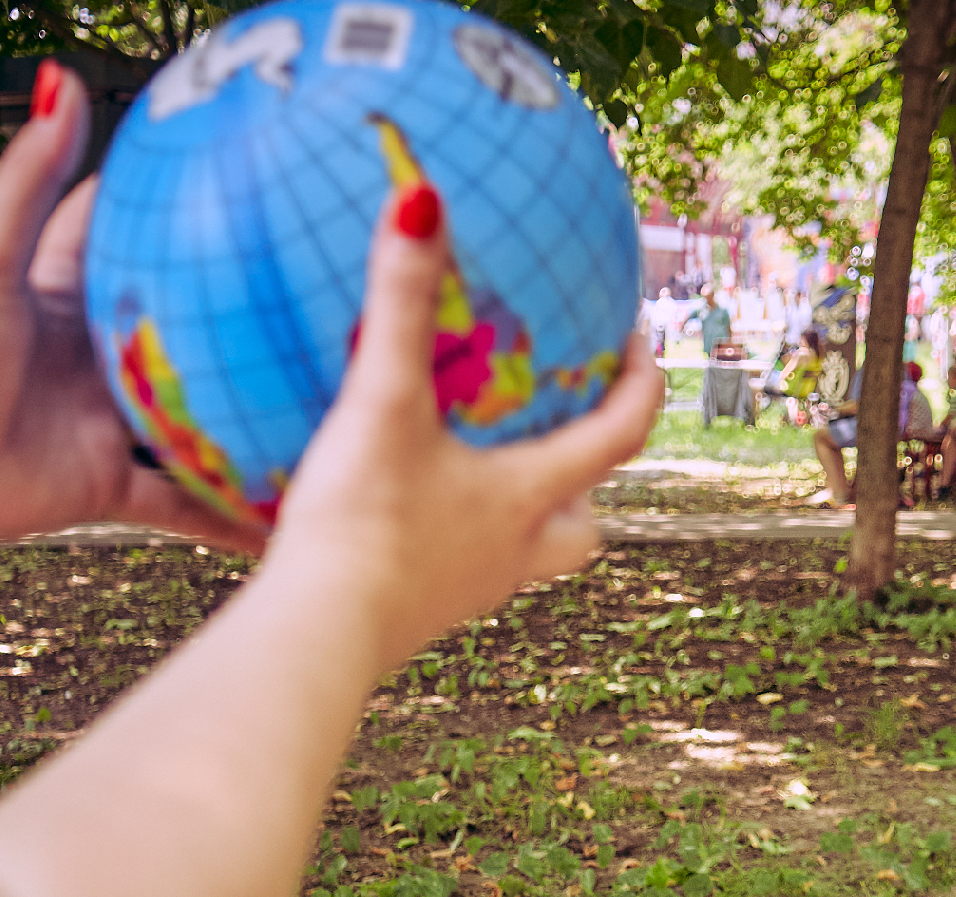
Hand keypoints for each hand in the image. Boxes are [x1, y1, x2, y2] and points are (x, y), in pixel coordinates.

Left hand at [0, 66, 266, 556]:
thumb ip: (32, 179)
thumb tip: (61, 82)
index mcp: (68, 293)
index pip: (126, 234)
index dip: (172, 207)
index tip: (235, 181)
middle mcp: (97, 356)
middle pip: (181, 328)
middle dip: (236, 317)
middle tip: (309, 294)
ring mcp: (109, 420)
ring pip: (197, 415)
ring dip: (248, 415)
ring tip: (318, 402)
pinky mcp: (112, 482)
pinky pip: (183, 499)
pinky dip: (227, 513)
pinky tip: (282, 510)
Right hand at [268, 182, 661, 672]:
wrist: (316, 638)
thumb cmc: (364, 523)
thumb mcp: (382, 401)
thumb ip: (401, 302)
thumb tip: (423, 200)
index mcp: (529, 498)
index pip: (618, 436)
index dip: (639, 386)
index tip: (636, 346)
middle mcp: (515, 552)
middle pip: (586, 522)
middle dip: (588, 479)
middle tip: (565, 433)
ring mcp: (470, 592)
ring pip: (528, 554)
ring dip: (522, 514)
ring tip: (482, 471)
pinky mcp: (420, 617)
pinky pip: (459, 569)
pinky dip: (452, 536)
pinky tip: (404, 511)